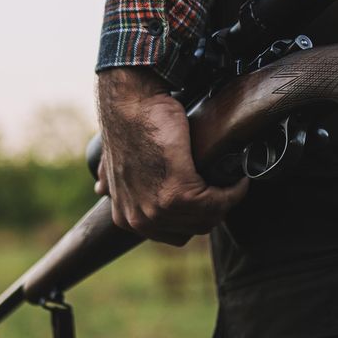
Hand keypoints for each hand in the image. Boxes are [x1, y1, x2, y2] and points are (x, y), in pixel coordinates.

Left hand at [95, 67, 247, 245]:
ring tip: (233, 183)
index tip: (210, 197)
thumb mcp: (115, 162)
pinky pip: (217, 202)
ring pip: (209, 217)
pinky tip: (237, 179)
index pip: (175, 234)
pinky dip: (234, 191)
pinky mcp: (178, 192)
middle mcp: (139, 220)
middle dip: (214, 210)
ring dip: (227, 200)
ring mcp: (158, 209)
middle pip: (194, 229)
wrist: (132, 102)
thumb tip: (101, 187)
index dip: (196, 217)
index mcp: (126, 217)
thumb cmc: (131, 125)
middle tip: (226, 188)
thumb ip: (112, 181)